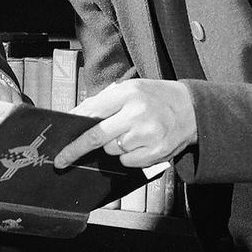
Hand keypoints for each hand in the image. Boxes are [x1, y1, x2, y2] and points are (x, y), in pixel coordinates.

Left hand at [52, 79, 196, 169]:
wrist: (192, 109)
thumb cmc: (156, 98)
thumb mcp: (131, 89)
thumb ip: (103, 102)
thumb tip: (76, 117)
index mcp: (128, 93)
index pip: (92, 112)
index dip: (73, 129)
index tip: (59, 144)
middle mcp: (137, 112)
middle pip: (97, 137)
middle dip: (76, 150)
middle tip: (63, 160)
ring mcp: (147, 134)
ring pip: (112, 150)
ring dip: (113, 147)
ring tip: (131, 134)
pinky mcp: (157, 151)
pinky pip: (128, 161)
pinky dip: (129, 156)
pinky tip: (141, 144)